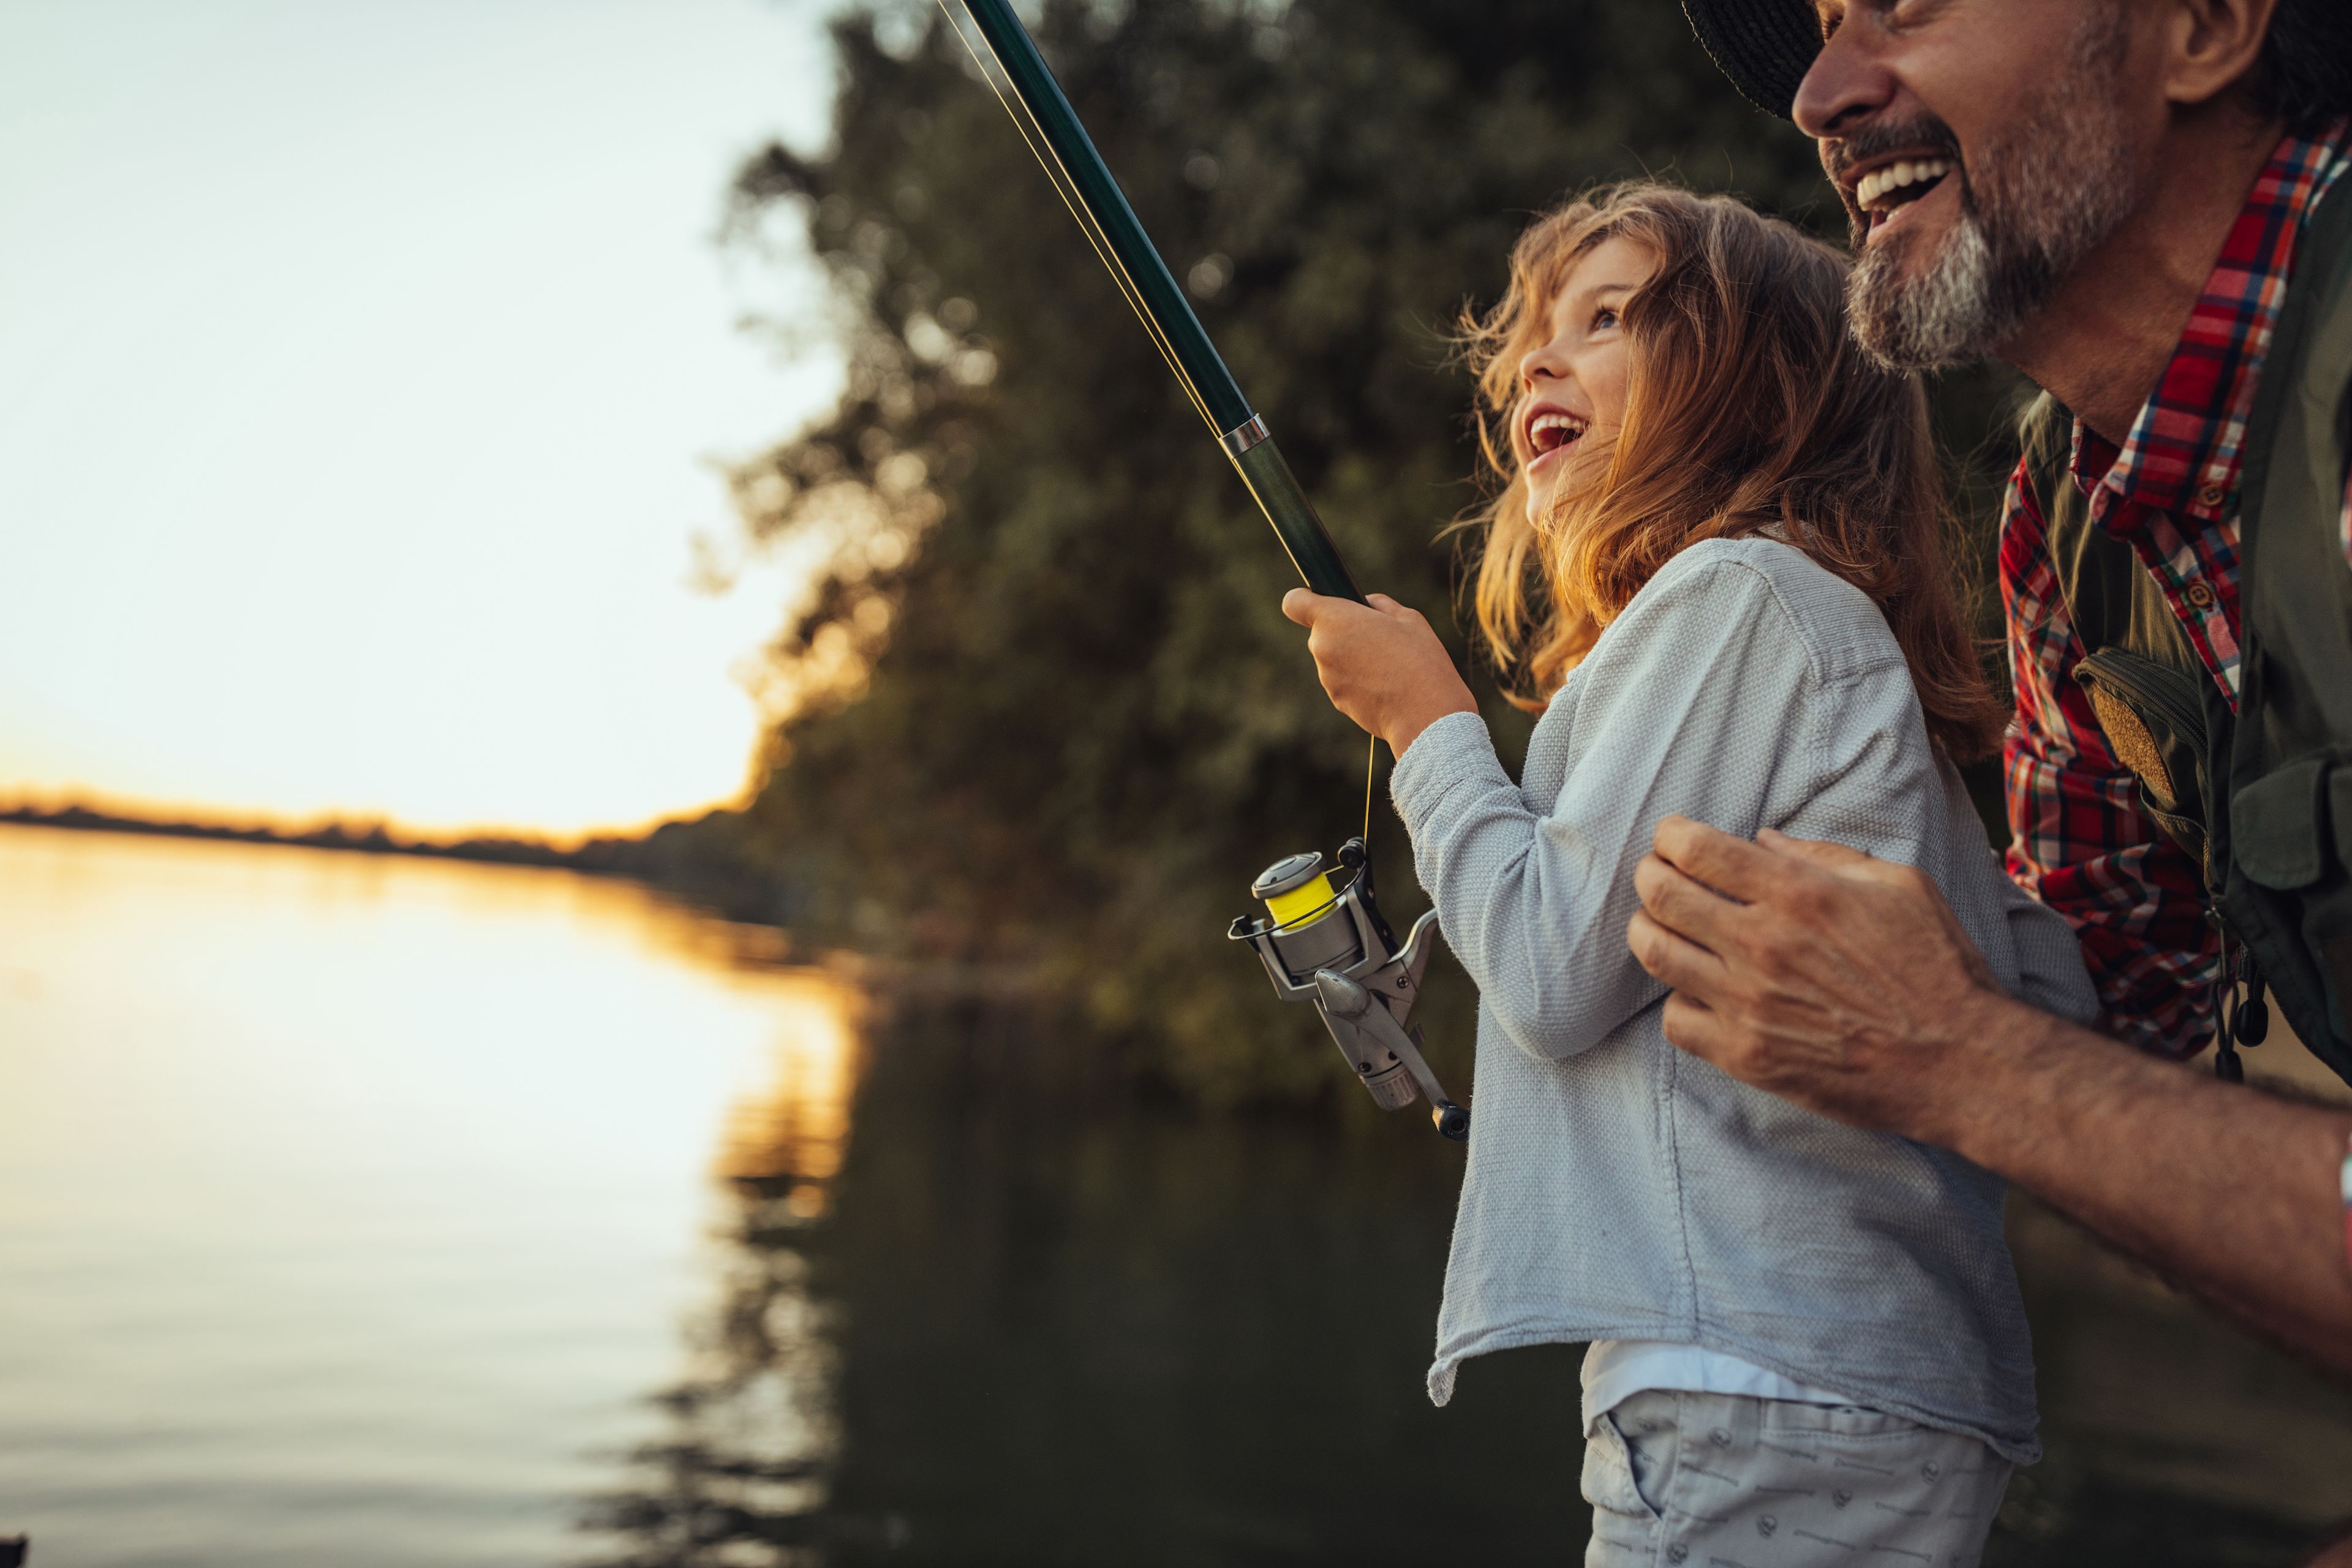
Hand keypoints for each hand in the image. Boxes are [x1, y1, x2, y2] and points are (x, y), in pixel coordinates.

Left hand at [1281, 590, 1477, 754]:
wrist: (1424, 714)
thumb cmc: (1419, 660)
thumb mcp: (1407, 618)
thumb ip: (1378, 604)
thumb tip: (1366, 605)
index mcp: (1335, 619)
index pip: (1294, 602)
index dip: (1306, 600)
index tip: (1325, 603)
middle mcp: (1322, 648)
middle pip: (1322, 632)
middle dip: (1344, 631)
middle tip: (1378, 637)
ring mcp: (1327, 678)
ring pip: (1334, 658)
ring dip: (1352, 657)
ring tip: (1387, 664)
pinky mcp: (1336, 701)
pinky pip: (1343, 681)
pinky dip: (1358, 681)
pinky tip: (1385, 685)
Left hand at [1625, 815, 2011, 1141]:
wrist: (1959, 1062)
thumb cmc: (1937, 968)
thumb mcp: (1899, 886)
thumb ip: (1824, 857)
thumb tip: (1762, 842)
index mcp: (1799, 893)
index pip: (1696, 849)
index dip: (1671, 836)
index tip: (1673, 839)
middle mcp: (1763, 943)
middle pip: (1662, 895)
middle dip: (1649, 875)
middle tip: (1657, 876)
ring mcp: (1749, 1002)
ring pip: (1656, 953)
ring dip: (1648, 931)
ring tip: (1660, 926)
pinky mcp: (1746, 1055)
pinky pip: (1675, 1019)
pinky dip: (1678, 1000)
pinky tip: (1697, 991)